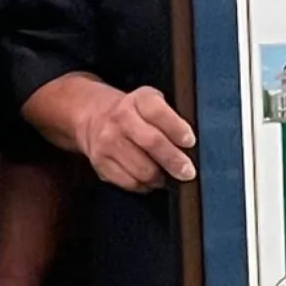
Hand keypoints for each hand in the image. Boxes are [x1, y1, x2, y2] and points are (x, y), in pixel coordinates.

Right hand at [76, 86, 195, 192]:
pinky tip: (148, 180)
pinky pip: (129, 182)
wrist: (96, 117)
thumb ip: (170, 120)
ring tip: (164, 176)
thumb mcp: (153, 104)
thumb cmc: (135, 114)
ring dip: (159, 177)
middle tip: (187, 172)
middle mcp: (121, 118)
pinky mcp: (100, 161)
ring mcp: (108, 141)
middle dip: (173, 161)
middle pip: (152, 142)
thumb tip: (188, 149)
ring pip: (142, 168)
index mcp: (139, 100)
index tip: (190, 142)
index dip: (177, 129)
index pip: (159, 113)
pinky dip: (143, 185)